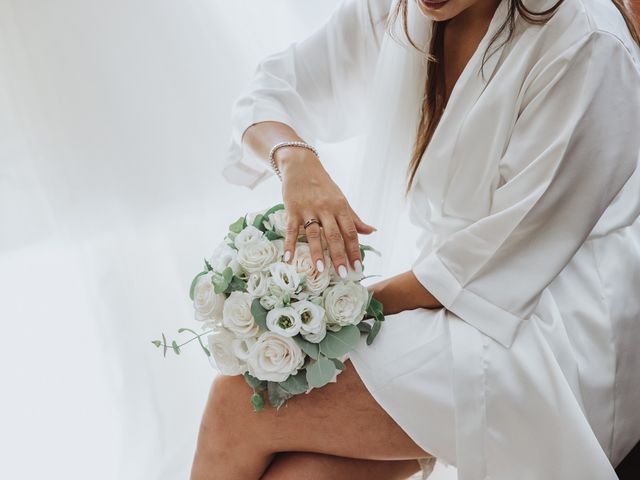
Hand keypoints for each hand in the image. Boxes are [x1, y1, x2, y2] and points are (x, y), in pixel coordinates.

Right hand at [276, 147, 375, 276]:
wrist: (301, 166)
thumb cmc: (323, 185)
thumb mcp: (341, 199)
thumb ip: (354, 218)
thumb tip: (371, 231)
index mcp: (340, 207)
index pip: (350, 232)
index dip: (355, 250)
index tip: (358, 267)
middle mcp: (326, 209)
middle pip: (334, 235)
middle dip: (339, 256)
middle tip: (343, 274)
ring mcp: (308, 209)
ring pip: (314, 234)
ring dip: (317, 252)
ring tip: (320, 270)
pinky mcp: (292, 210)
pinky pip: (291, 230)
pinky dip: (290, 244)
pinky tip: (288, 259)